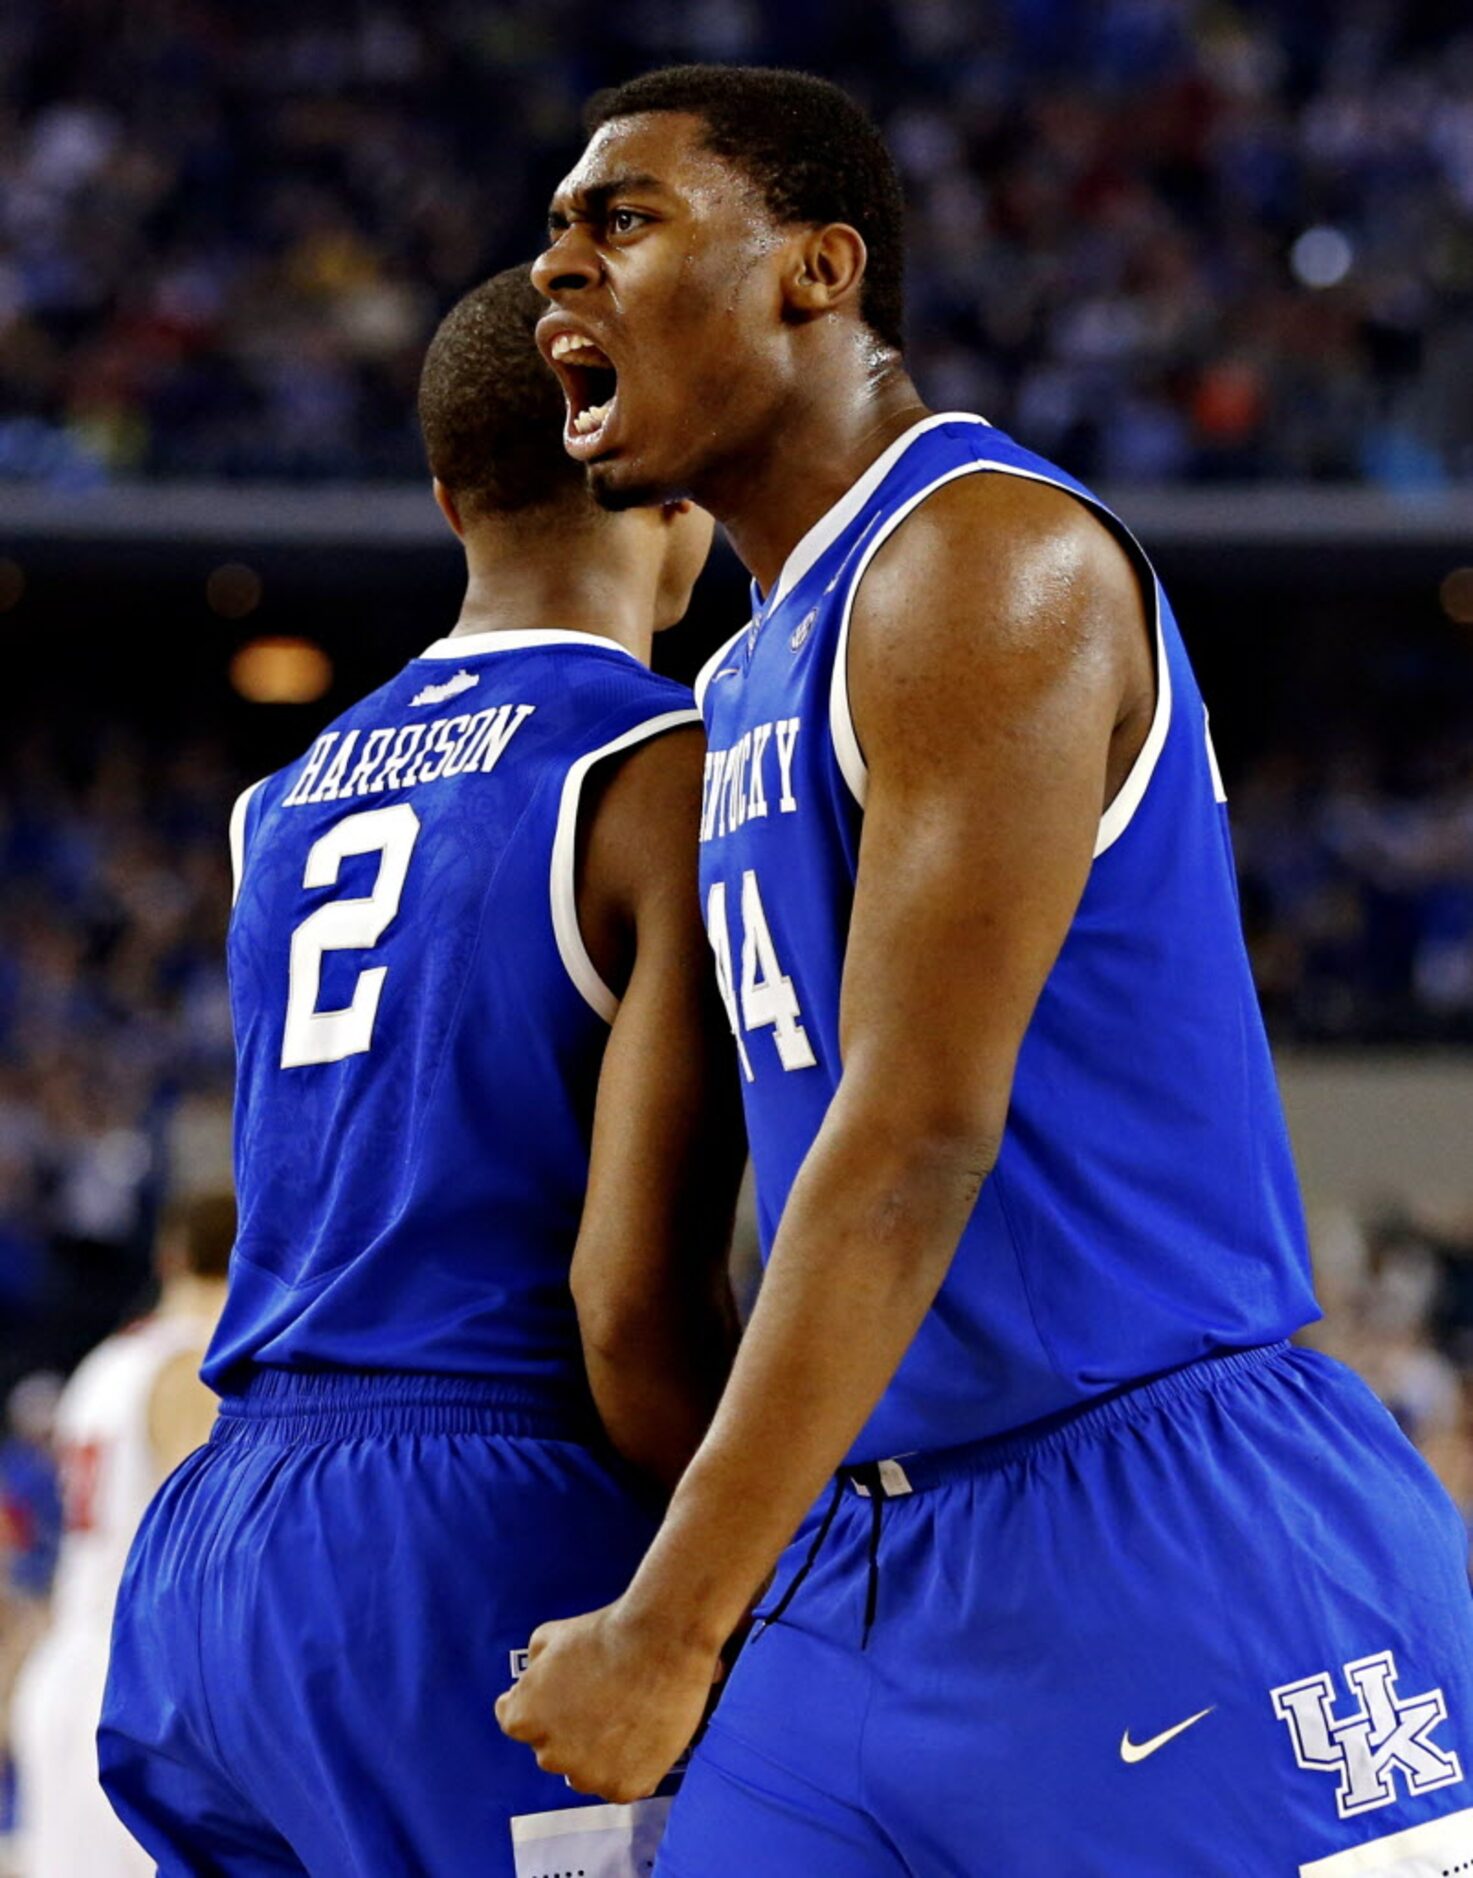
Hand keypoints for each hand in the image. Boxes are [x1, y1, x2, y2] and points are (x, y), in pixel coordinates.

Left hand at [495, 1598, 721, 1802]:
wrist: (661, 1643)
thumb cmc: (606, 1635)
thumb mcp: (549, 1635)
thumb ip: (534, 1667)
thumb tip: (535, 1677)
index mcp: (524, 1719)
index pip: (516, 1721)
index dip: (539, 1704)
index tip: (557, 1696)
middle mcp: (549, 1755)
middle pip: (553, 1748)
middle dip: (569, 1729)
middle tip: (598, 1701)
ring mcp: (588, 1775)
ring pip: (587, 1771)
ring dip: (597, 1753)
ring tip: (625, 1717)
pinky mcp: (624, 1787)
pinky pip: (620, 1783)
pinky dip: (629, 1766)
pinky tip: (642, 1734)